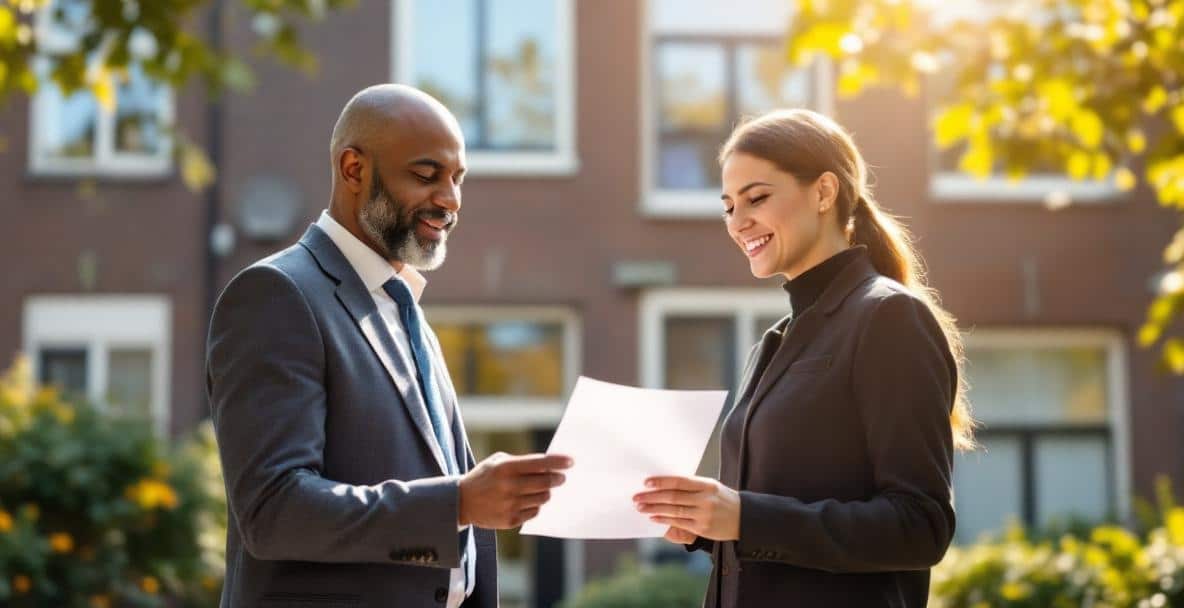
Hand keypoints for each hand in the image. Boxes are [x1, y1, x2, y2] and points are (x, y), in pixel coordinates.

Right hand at [458, 452, 572, 528]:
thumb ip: (522, 462)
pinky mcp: (510, 520)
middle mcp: (508, 486)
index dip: (557, 462)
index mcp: (505, 468)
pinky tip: (528, 501)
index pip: (539, 463)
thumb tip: (549, 466)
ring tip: (542, 489)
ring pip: (542, 499)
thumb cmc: (485, 477)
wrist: (461, 501)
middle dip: (557, 479)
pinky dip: (535, 505)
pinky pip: (534, 512)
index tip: (571, 462)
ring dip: (547, 493)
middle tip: (561, 478)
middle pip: (545, 483)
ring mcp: (509, 505)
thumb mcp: (498, 462)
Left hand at [633, 475, 740, 541]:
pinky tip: (654, 518)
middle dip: (652, 497)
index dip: (662, 482)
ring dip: (654, 509)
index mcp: (707, 485)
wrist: (744, 518)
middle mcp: (705, 499)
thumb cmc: (722, 499)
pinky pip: (679, 523)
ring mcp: (704, 515)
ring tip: (641, 507)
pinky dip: (664, 520)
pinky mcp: (702, 528)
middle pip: (673, 496)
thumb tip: (663, 486)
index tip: (647, 482)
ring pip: (674, 511)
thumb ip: (690, 486)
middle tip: (637, 497)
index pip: (679, 481)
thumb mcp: (710, 487)